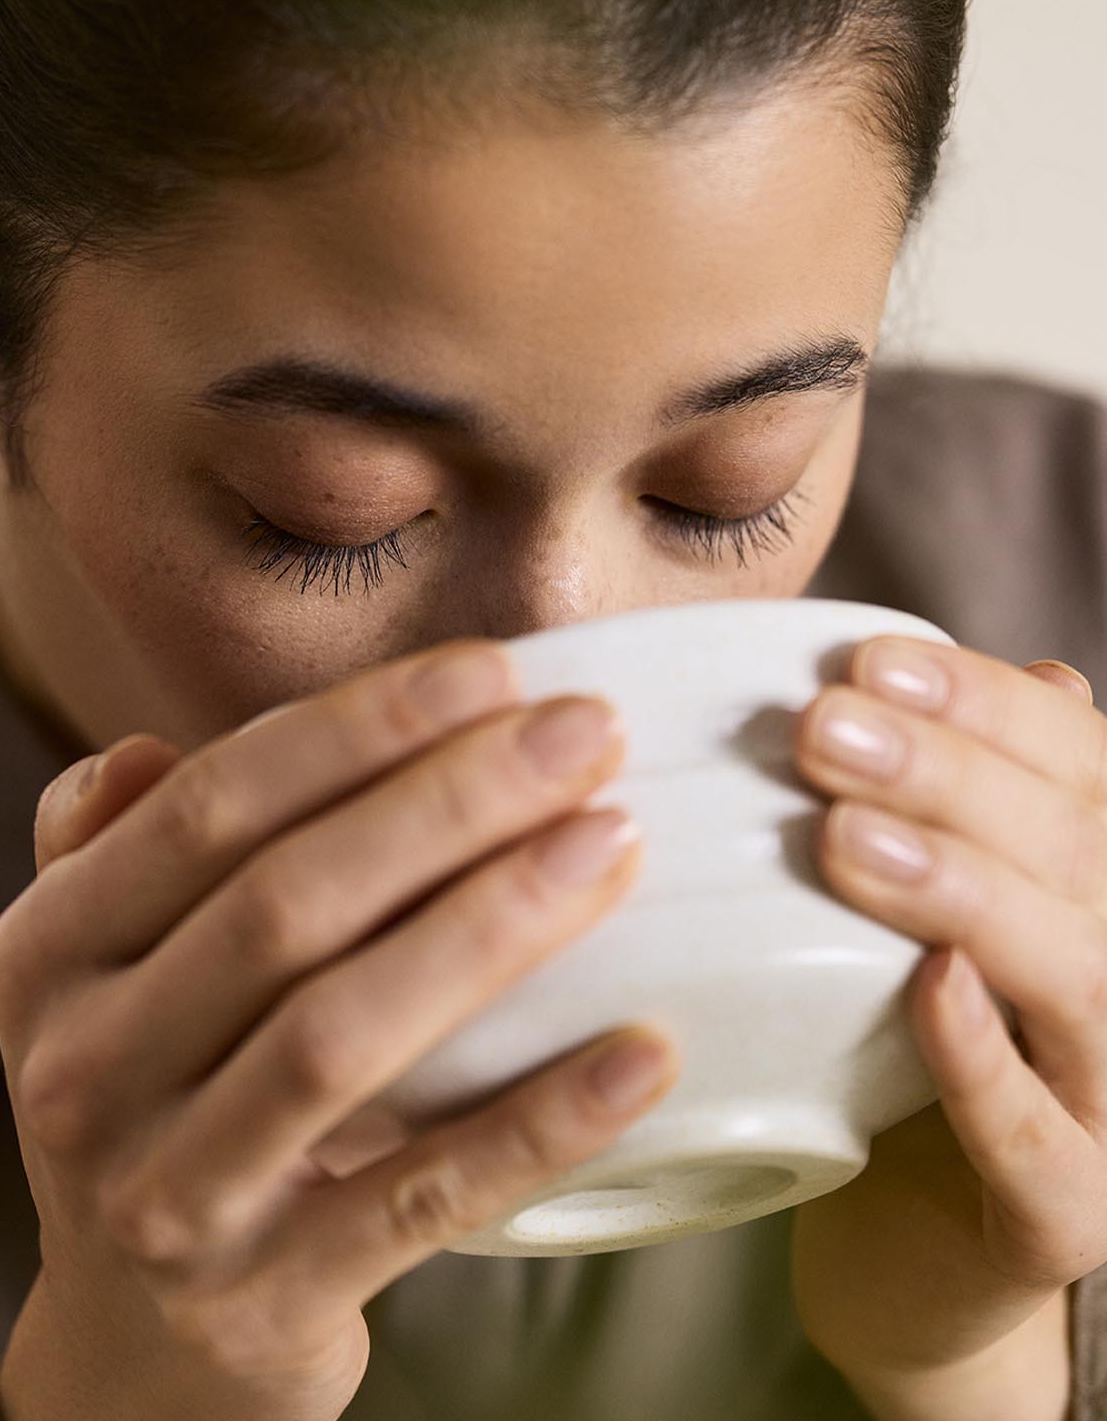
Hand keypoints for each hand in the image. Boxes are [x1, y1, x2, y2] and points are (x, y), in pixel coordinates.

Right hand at [0, 639, 679, 1420]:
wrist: (134, 1347)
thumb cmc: (155, 1102)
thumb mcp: (100, 974)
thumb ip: (114, 852)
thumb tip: (150, 749)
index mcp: (44, 957)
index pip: (207, 812)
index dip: (356, 731)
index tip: (494, 675)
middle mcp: (79, 1072)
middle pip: (284, 906)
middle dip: (449, 802)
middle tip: (586, 736)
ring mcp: (166, 1198)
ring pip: (342, 1035)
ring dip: (493, 925)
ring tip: (616, 844)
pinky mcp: (264, 1302)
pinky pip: (420, 1200)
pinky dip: (535, 1122)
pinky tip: (644, 1050)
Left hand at [788, 634, 1106, 1386]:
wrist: (921, 1239)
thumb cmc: (905, 1046)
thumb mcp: (934, 909)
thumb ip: (976, 806)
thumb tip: (1040, 672)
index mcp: (1104, 890)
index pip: (1084, 771)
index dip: (984, 706)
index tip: (862, 662)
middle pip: (1075, 853)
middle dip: (947, 778)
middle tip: (824, 729)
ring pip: (1076, 979)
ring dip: (962, 894)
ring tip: (845, 838)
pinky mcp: (1068, 1215)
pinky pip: (1039, 1142)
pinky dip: (984, 1061)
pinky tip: (928, 987)